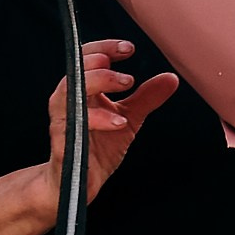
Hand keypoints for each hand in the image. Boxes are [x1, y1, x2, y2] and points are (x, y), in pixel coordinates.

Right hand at [44, 39, 177, 206]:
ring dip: (99, 82)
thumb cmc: (96, 148)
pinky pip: (75, 126)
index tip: (129, 49)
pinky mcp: (63, 142)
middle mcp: (69, 100)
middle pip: (77, 68)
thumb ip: (146, 98)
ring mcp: (64, 120)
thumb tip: (171, 78)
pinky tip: (119, 122)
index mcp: (83, 89)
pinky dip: (98, 120)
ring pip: (71, 90)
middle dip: (102, 63)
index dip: (106, 47)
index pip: (89, 57)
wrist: (75, 186)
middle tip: (129, 74)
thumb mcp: (128, 119)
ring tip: (127, 85)